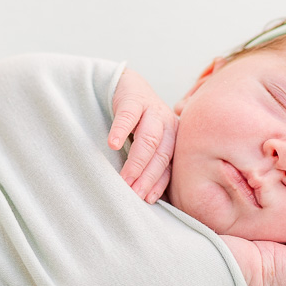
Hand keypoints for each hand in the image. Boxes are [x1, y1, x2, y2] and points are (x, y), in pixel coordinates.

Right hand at [108, 68, 177, 202]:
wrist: (125, 85)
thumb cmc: (135, 123)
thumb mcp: (146, 142)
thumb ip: (149, 163)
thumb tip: (145, 197)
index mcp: (173, 138)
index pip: (168, 165)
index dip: (159, 183)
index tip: (148, 200)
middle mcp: (168, 124)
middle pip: (161, 155)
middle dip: (148, 177)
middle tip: (134, 194)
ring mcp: (153, 110)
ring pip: (148, 139)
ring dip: (137, 161)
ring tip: (125, 179)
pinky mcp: (134, 99)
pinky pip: (128, 116)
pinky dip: (121, 130)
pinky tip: (112, 144)